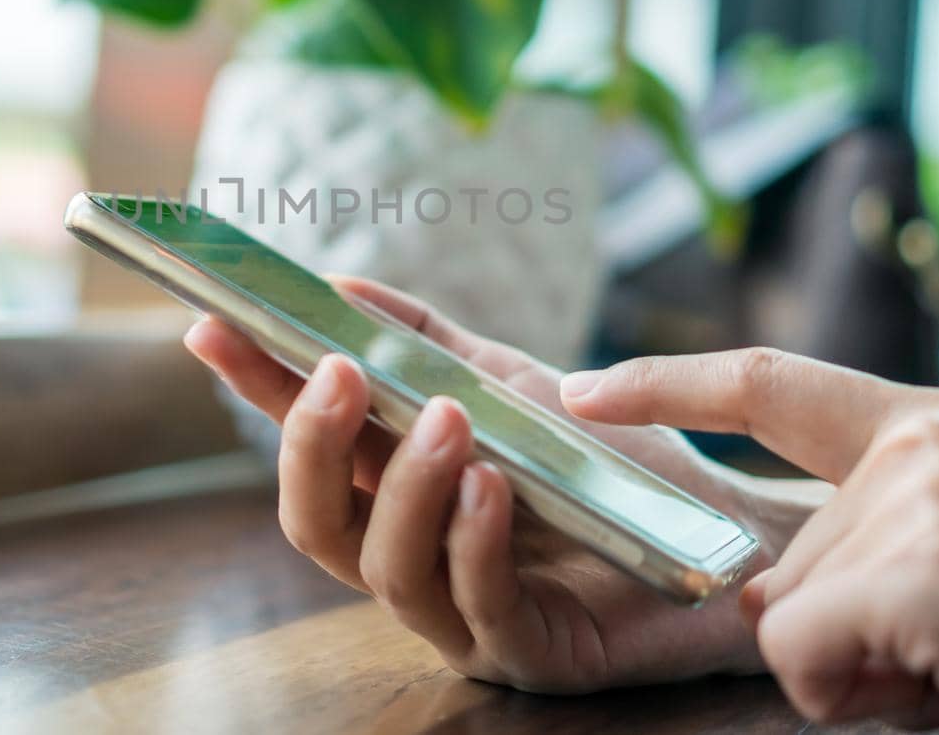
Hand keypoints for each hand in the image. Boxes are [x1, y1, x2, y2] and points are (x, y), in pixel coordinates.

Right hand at [185, 276, 822, 692]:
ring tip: (447, 422)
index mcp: (400, 491)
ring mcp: (464, 611)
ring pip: (385, 569)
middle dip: (311, 447)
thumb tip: (337, 285)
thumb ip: (426, 338)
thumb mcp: (513, 381)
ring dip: (406, 488)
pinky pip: (478, 609)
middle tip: (336, 373)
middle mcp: (416, 552)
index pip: (309, 442)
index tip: (210, 326)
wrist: (728, 526)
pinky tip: (491, 489)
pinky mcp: (528, 654)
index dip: (255, 389)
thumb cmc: (614, 460)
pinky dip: (473, 543)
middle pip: (317, 522)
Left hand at [563, 348, 938, 731]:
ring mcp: (925, 499)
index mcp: (930, 428)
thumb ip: (862, 541)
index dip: (665, 383)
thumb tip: (759, 597)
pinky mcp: (928, 573)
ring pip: (783, 618)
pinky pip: (801, 656)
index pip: (771, 385)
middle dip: (833, 632)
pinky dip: (856, 695)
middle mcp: (922, 444)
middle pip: (778, 563)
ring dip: (856, 671)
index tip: (582, 388)